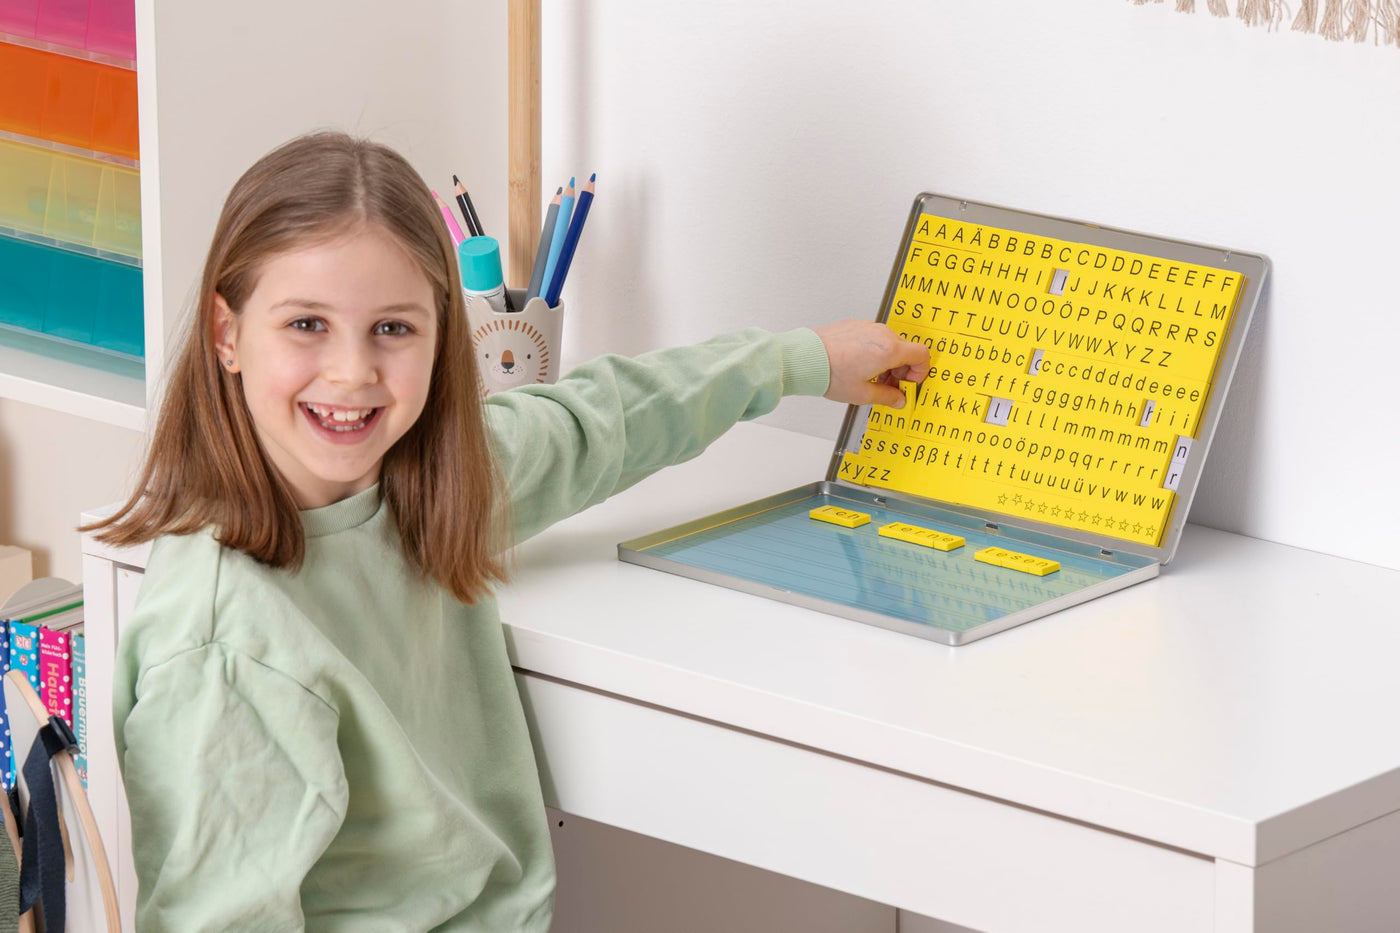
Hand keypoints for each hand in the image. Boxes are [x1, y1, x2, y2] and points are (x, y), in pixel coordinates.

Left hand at [815, 320, 929, 408]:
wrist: (806, 359)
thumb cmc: (830, 373)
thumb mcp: (862, 394)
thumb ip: (887, 397)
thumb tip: (898, 399)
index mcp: (889, 350)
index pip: (922, 354)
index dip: (920, 371)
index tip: (909, 383)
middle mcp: (881, 334)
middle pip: (906, 349)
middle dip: (902, 369)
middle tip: (889, 385)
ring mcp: (868, 326)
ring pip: (890, 343)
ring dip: (887, 360)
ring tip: (871, 377)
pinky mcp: (855, 324)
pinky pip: (873, 337)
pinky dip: (873, 350)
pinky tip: (859, 365)